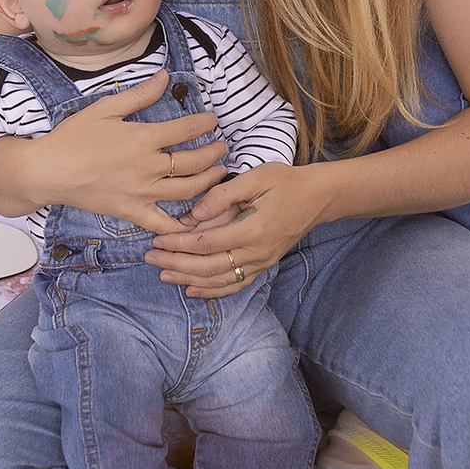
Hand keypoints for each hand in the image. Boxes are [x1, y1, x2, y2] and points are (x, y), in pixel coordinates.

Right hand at [0, 70, 229, 232]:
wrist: (47, 172)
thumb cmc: (72, 138)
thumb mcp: (104, 108)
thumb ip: (138, 95)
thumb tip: (164, 76)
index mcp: (142, 138)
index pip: (186, 130)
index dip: (205, 124)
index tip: (213, 121)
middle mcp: (148, 167)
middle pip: (195, 163)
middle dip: (215, 154)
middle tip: (223, 148)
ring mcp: (142, 193)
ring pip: (188, 192)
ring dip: (209, 182)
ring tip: (218, 174)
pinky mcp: (132, 213)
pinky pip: (164, 223)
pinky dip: (183, 225)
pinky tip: (196, 220)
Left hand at [145, 163, 331, 296]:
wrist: (318, 197)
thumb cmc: (286, 182)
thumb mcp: (256, 177)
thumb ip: (223, 196)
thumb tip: (194, 216)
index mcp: (254, 229)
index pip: (207, 243)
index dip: (179, 244)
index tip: (158, 239)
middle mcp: (257, 252)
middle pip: (209, 266)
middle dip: (176, 264)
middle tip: (150, 258)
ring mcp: (262, 262)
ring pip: (220, 280)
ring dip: (189, 279)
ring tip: (164, 275)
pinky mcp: (264, 265)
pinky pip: (236, 284)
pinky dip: (212, 290)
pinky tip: (192, 288)